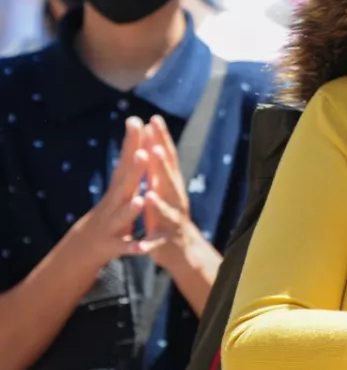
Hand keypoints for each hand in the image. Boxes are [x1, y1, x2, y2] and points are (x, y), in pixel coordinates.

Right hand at [61, 117, 150, 268]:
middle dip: (134, 170)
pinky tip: (141, 247)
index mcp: (118, 188)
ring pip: (122, 216)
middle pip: (124, 184)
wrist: (86, 246)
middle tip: (143, 153)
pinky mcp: (113, 245)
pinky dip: (133, 247)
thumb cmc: (109, 210)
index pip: (125, 161)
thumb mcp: (119, 186)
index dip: (132, 142)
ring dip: (131, 209)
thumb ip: (129, 164)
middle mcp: (112, 203)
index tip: (137, 121)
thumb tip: (138, 136)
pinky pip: (125, 247)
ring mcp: (111, 224)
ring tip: (140, 199)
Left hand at [141, 115, 208, 269]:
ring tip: (150, 193)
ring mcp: (172, 220)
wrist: (182, 249)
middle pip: (169, 180)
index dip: (161, 140)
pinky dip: (149, 241)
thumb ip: (159, 167)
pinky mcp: (163, 242)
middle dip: (161, 166)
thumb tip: (153, 139)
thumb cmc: (167, 214)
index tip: (154, 119)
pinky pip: (156, 242)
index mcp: (170, 185)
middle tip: (154, 148)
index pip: (166, 158)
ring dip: (159, 203)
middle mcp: (175, 199)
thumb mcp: (163, 187)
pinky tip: (142, 242)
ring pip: (166, 211)